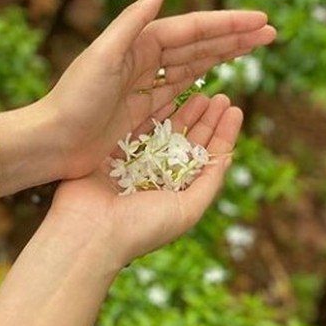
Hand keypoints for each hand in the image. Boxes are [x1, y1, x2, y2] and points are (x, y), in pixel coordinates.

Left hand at [39, 0, 274, 180]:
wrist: (53, 141)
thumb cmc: (74, 99)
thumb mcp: (102, 56)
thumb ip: (131, 22)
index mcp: (137, 44)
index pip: (192, 29)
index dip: (227, 24)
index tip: (261, 20)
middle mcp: (142, 59)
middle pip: (197, 44)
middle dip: (234, 36)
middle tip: (271, 32)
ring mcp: (143, 85)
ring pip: (192, 65)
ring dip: (223, 54)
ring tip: (254, 47)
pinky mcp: (141, 110)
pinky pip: (179, 90)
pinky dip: (200, 81)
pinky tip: (218, 78)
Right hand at [49, 92, 241, 270]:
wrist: (90, 230)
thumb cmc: (141, 227)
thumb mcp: (187, 209)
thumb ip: (208, 184)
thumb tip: (227, 158)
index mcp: (176, 193)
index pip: (204, 158)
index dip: (221, 134)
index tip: (235, 110)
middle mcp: (157, 178)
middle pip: (187, 141)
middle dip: (205, 119)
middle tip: (221, 97)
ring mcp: (134, 164)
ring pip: (164, 131)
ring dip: (183, 112)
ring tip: (202, 94)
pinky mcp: (111, 153)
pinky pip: (135, 127)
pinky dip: (151, 113)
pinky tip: (165, 97)